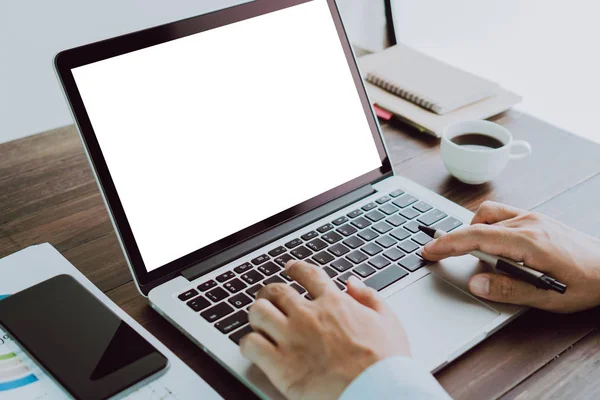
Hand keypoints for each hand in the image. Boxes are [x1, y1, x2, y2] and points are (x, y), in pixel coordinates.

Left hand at [240, 260, 409, 399]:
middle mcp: (308, 315)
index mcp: (333, 303)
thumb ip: (369, 297)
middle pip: (275, 291)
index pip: (307, 274)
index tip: (291, 268)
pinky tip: (254, 347)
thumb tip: (354, 284)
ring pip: (257, 312)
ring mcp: (291, 338)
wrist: (378, 390)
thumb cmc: (386, 362)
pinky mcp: (280, 365)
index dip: (295, 268)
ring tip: (259, 322)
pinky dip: (248, 344)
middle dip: (269, 293)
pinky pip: (250, 344)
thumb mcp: (388, 320)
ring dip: (257, 315)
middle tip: (268, 298)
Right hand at [421, 201, 599, 312]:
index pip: (476, 236)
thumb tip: (475, 283)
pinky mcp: (536, 218)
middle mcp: (528, 223)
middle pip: (478, 224)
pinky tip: (492, 245)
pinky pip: (501, 214)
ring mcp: (532, 218)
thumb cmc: (587, 283)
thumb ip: (508, 290)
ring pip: (488, 216)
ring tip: (474, 256)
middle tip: (440, 256)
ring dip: (472, 232)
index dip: (447, 243)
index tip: (429, 250)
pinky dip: (486, 226)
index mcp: (529, 241)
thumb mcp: (548, 298)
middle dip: (455, 240)